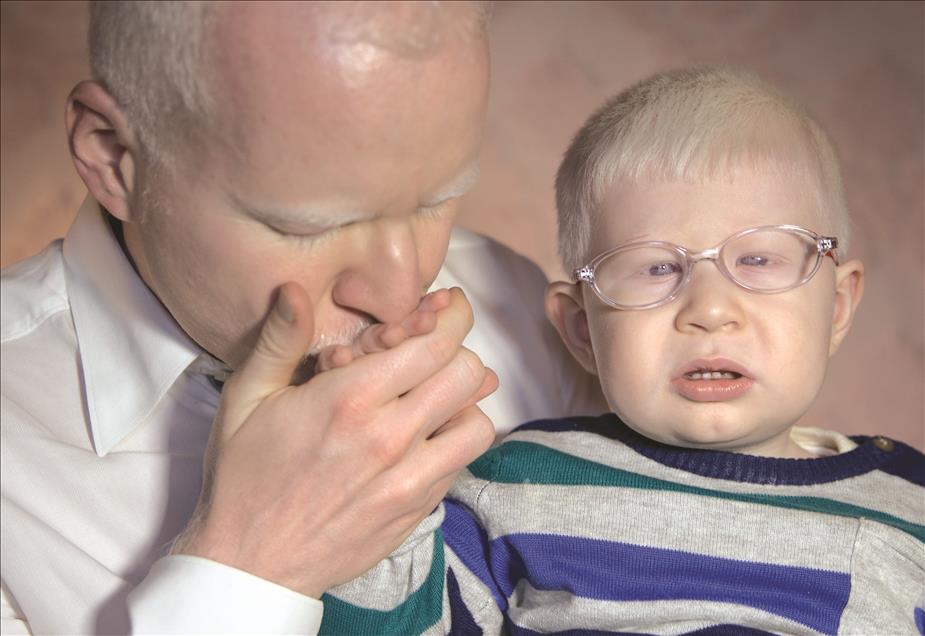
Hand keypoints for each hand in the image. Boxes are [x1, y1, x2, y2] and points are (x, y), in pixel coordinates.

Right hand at [173, 284, 497, 598]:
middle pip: (467, 374)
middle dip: (456, 350)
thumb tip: (296, 289)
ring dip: (463, 400)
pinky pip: (461, 462)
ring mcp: (409, 480)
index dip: (447, 317)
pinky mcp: (417, 510)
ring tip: (432, 394)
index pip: (434, 343)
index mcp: (349, 401)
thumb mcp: (246, 399)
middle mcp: (390, 438)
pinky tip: (423, 435)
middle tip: (433, 347)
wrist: (250, 563)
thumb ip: (280, 339)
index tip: (442, 308)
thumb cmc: (243, 477)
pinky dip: (454, 440)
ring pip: (478, 422)